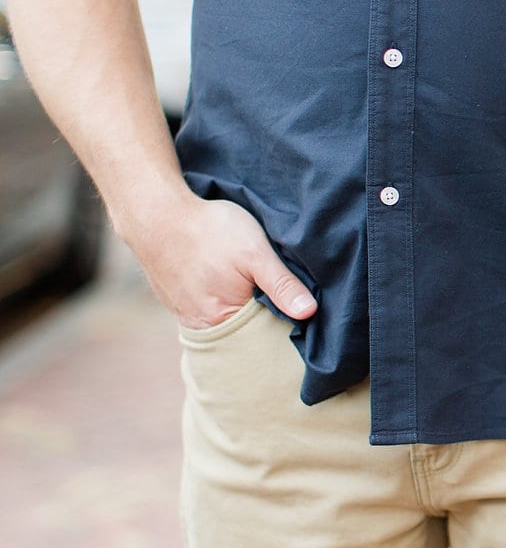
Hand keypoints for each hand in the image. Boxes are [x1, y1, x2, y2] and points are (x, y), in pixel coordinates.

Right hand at [121, 192, 316, 328]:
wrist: (155, 212)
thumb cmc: (208, 230)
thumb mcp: (255, 253)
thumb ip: (282, 285)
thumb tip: (309, 313)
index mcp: (222, 321)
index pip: (263, 335)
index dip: (284, 322)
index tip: (301, 308)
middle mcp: (200, 325)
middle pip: (244, 328)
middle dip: (263, 314)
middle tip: (274, 289)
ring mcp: (184, 312)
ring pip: (226, 317)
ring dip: (242, 305)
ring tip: (250, 282)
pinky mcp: (175, 298)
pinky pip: (207, 306)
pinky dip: (221, 296)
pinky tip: (228, 278)